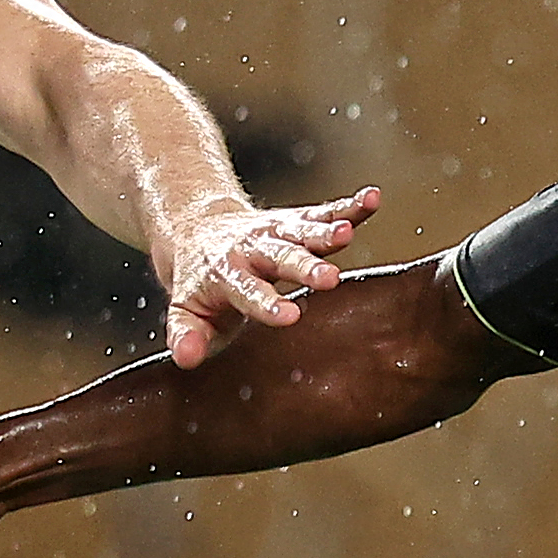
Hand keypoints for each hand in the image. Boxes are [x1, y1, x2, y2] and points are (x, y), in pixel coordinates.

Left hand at [149, 185, 377, 367]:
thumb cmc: (201, 284)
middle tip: (328, 279)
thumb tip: (184, 357)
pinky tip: (373, 200)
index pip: (247, 291)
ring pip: (304, 232)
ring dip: (326, 232)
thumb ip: (185, 334)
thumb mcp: (185, 311)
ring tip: (347, 234)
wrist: (199, 231)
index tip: (288, 315)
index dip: (266, 303)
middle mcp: (252, 250)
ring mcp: (276, 234)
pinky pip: (326, 212)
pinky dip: (350, 207)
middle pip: (281, 258)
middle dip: (304, 267)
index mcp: (224, 275)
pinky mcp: (296, 222)